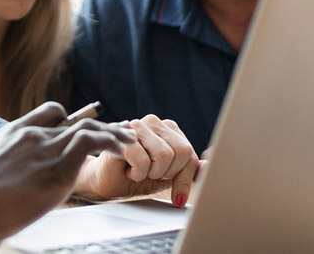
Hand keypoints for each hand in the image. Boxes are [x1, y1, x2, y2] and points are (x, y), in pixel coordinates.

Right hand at [0, 102, 133, 244]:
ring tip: (128, 141)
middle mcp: (32, 136)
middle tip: (119, 132)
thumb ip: (8, 168)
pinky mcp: (56, 168)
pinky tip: (121, 150)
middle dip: (101, 126)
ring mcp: (44, 149)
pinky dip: (110, 142)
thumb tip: (15, 184)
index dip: (71, 119)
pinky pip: (90, 142)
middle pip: (75, 121)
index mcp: (13, 133)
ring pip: (88, 128)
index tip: (85, 129)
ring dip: (112, 133)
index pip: (50, 112)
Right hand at [72, 115, 198, 205]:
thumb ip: (189, 171)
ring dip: (151, 173)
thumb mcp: (168, 177)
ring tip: (139, 171)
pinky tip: (128, 170)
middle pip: (181, 152)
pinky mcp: (122, 136)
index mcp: (169, 128)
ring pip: (164, 155)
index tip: (175, 191)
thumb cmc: (136, 177)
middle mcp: (154, 122)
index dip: (184, 178)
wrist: (105, 182)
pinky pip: (143, 161)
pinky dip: (138, 174)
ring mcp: (137, 126)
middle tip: (150, 174)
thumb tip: (208, 166)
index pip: (190, 153)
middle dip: (167, 173)